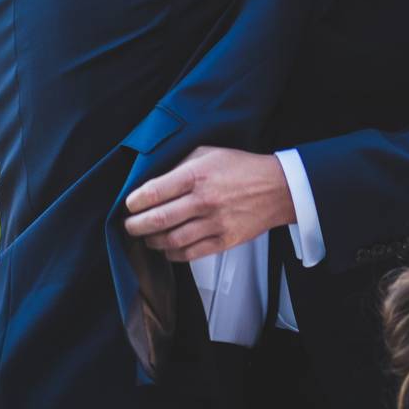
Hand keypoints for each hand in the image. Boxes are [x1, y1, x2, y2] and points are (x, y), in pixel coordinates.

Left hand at [123, 147, 294, 260]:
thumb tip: (154, 182)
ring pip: (171, 240)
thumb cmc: (243, 169)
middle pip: (158, 219)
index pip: (154, 191)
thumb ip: (180, 166)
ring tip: (147, 238)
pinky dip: (173, 254)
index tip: (129, 205)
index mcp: (198, 175)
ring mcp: (215, 223)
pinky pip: (190, 254)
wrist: (278, 189)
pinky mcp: (224, 240)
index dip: (134, 202)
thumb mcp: (209, 153)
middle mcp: (205, 200)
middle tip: (130, 226)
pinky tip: (168, 247)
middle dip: (136, 225)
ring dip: (152, 241)